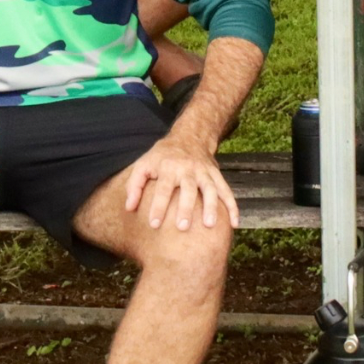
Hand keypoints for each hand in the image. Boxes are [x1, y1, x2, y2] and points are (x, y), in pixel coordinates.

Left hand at [123, 132, 239, 230]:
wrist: (189, 137)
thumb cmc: (162, 157)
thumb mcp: (144, 164)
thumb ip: (134, 185)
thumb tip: (129, 208)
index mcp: (168, 167)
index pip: (162, 188)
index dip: (158, 206)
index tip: (153, 224)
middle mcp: (188, 169)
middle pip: (188, 189)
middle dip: (186, 208)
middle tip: (183, 227)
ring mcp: (204, 172)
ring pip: (210, 189)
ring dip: (211, 207)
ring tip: (209, 225)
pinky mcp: (216, 175)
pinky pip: (226, 191)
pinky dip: (232, 207)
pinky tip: (234, 224)